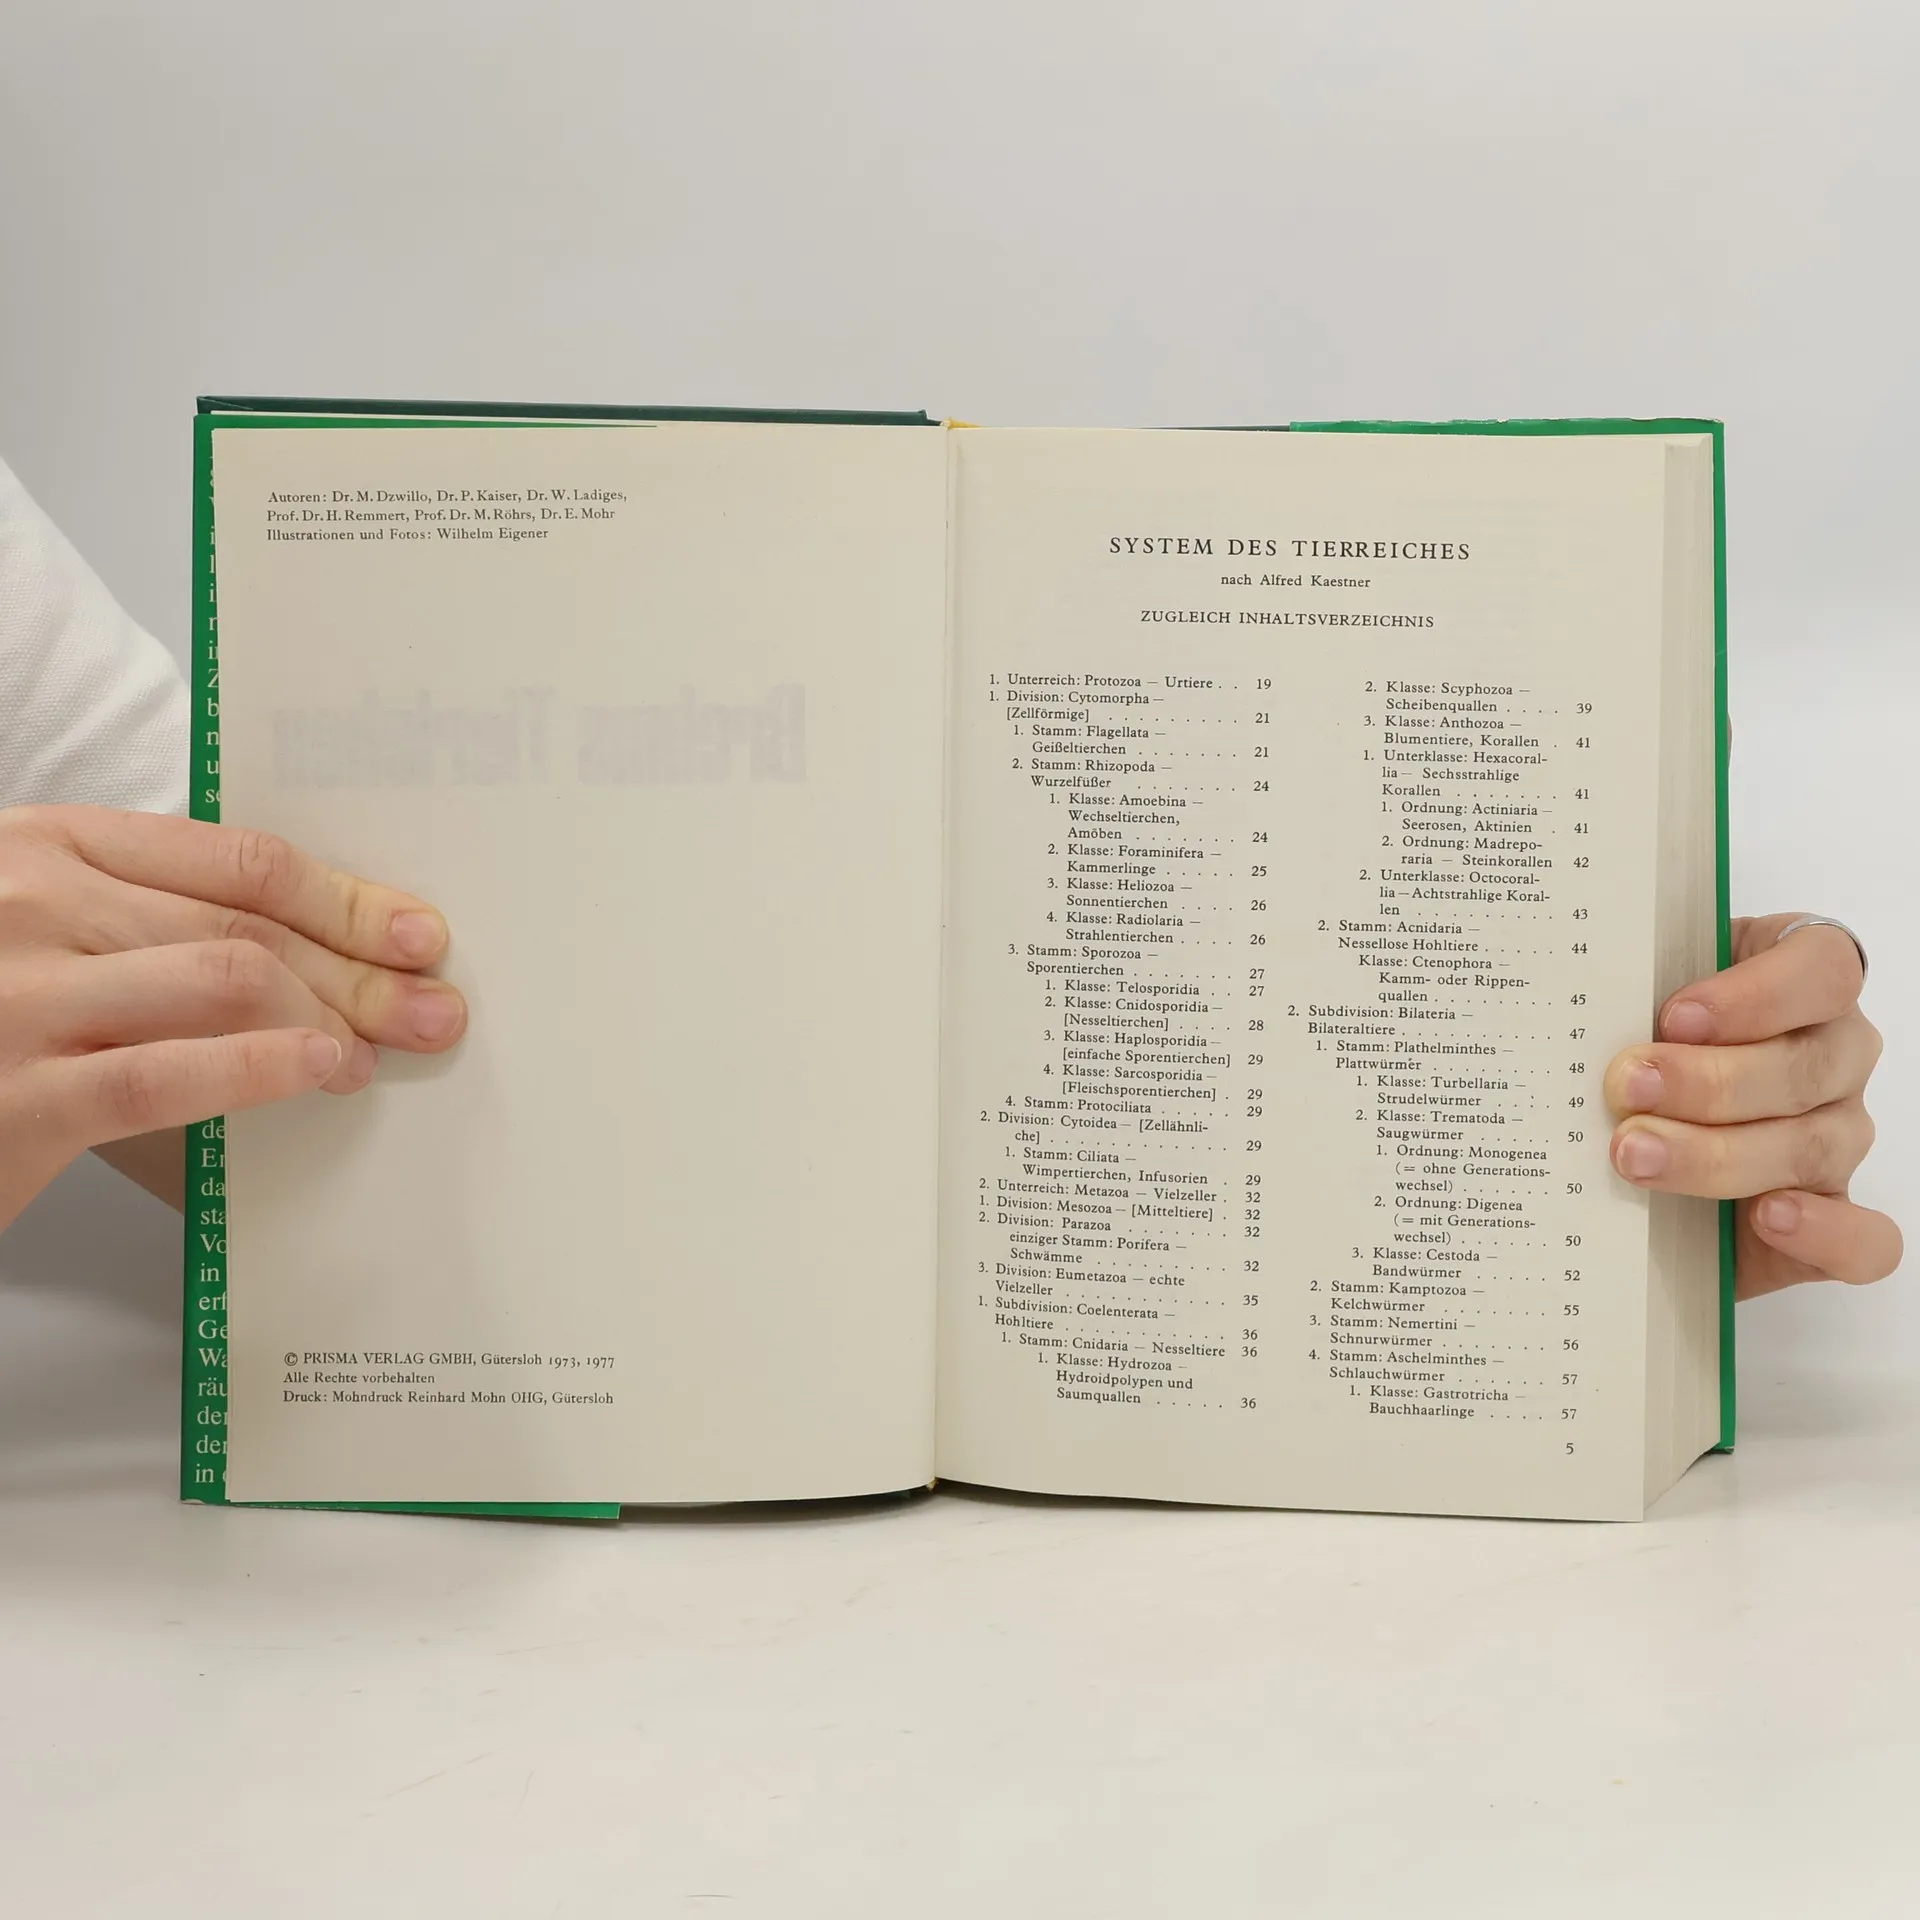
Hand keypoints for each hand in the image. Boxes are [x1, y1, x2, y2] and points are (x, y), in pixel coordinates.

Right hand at [0, 806, 465, 1231]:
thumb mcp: (40, 924)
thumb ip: (148, 915)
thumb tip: (312, 946)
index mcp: (49, 844)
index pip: (238, 859)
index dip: (345, 898)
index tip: (415, 930)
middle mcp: (34, 903)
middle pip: (249, 925)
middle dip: (361, 968)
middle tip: (435, 1005)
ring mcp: (21, 996)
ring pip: (228, 982)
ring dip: (330, 1017)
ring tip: (378, 1049)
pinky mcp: (21, 1096)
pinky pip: (169, 1073)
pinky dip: (263, 1069)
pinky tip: (319, 1073)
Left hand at [1605, 913, 1898, 1298]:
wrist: (1637, 1148)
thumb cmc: (1642, 1051)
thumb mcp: (1635, 1006)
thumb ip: (1631, 994)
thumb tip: (1578, 999)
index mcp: (1801, 985)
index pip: (1822, 969)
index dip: (1757, 994)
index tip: (1674, 1017)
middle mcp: (1834, 1056)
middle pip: (1804, 1066)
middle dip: (1708, 1082)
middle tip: (1626, 1088)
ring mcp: (1838, 1137)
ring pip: (1808, 1146)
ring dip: (1716, 1154)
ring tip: (1635, 1155)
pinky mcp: (1832, 1217)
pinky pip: (1865, 1238)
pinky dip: (1822, 1230)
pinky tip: (1766, 1217)